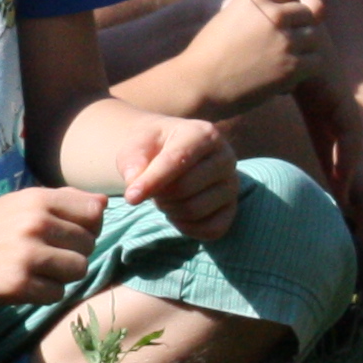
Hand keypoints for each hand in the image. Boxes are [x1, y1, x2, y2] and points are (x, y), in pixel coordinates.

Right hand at [0, 185, 109, 304]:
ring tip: (37, 271)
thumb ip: (63, 201)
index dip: (88, 226)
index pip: (94, 211)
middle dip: (73, 253)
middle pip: (89, 243)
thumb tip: (104, 203)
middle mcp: (35, 223)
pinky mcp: (17, 284)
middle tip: (46, 257)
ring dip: (62, 275)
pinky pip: (57, 293)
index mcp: (38, 199)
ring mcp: (26, 254)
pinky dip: (45, 293)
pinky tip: (24, 285)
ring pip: (78, 269)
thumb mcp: (19, 203)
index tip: (69, 234)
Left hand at [109, 116, 239, 241]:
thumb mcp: (137, 145)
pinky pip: (212, 229)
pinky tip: (177, 214)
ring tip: (165, 198)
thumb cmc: (154, 148)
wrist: (173, 151)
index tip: (130, 197)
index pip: (178, 160)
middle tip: (152, 190)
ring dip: (170, 210)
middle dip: (159, 195)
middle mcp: (226, 157)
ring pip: (195, 210)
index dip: (152, 181)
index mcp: (203, 134)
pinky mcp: (232, 207)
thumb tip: (136, 187)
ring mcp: (232, 183)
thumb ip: (133, 161)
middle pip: (185, 188)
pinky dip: (187, 228)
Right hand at [169, 0, 322, 114]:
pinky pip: (315, 61)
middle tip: (281, 47)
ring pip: (314, 37)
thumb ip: (260, 9)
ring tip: (282, 61)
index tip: (278, 22)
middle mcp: (273, 13)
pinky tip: (285, 76)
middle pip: (306, 13)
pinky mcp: (291, 65)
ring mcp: (284, 39)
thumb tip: (314, 9)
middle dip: (298, 28)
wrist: (196, 84)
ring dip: (303, 49)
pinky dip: (304, 69)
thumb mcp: (230, 16)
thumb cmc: (209, 55)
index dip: (287, 5)